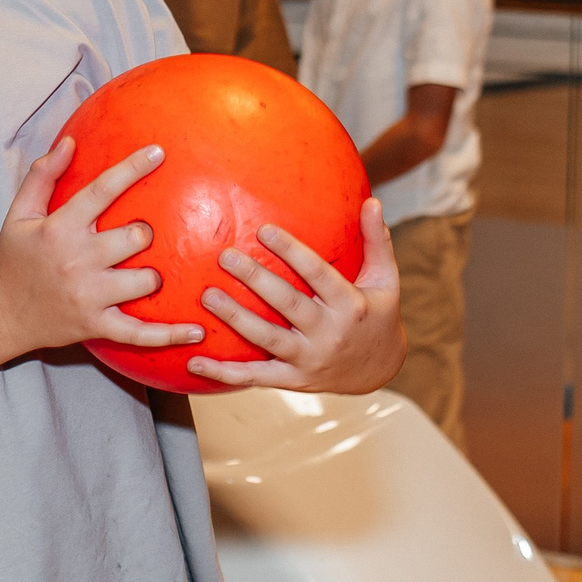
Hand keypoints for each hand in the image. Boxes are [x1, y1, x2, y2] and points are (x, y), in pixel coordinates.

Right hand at [0, 137, 199, 355]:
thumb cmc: (13, 259)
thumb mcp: (18, 214)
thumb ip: (42, 176)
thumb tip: (69, 142)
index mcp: (60, 228)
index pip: (101, 190)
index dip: (132, 168)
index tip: (158, 152)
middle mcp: (77, 260)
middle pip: (135, 237)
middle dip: (144, 233)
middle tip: (137, 237)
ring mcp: (89, 296)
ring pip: (145, 279)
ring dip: (153, 274)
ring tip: (146, 273)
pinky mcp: (96, 326)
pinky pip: (140, 333)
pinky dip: (170, 335)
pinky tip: (197, 331)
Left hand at [184, 199, 403, 393]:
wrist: (381, 371)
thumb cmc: (378, 315)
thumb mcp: (386, 280)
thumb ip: (376, 240)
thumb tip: (372, 201)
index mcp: (351, 305)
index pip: (317, 274)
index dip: (291, 251)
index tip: (263, 230)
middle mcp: (329, 333)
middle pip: (287, 303)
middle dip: (255, 279)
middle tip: (226, 256)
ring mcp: (310, 359)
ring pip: (267, 338)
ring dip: (236, 317)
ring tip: (208, 295)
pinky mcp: (294, 380)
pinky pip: (255, 377)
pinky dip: (224, 373)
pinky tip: (195, 362)